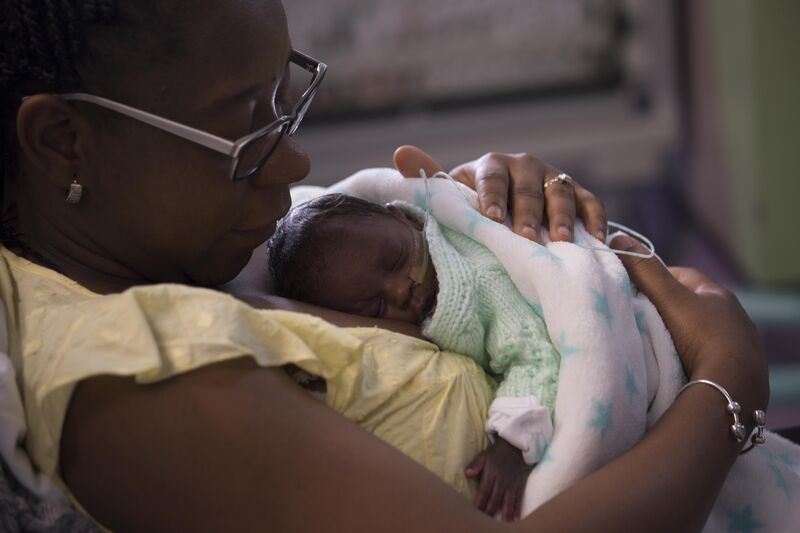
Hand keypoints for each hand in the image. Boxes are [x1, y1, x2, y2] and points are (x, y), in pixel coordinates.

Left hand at [393, 145, 606, 243]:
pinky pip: (590, 202)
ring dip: (560, 217)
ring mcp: (552, 178)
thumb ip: (430, 179)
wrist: (505, 207)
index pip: (491, 177)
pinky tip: (593, 239)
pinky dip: (594, 218)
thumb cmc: (474, 206)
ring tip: (557, 243)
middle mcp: (524, 166)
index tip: (492, 219)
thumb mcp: (452, 194)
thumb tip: (400, 153)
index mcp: (491, 165)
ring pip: (560, 192)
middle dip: (527, 212)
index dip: (492, 196)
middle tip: (525, 238)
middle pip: (528, 187)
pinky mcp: (577, 193)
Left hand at [464, 436, 530, 521]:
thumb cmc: (497, 452)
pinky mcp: (520, 485)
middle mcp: (502, 481)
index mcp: (491, 474)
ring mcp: (512, 484)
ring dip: (505, 513)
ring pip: (508, 501)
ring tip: (503, 522)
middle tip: (486, 521)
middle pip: (495, 498)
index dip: (480, 502)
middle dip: (490, 510)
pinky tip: (516, 518)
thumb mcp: (484, 455)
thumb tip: (467, 474)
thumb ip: (476, 465)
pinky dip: (518, 509)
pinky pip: (519, 498)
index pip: (484, 491)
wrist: (516, 446)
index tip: (476, 512)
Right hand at [610, 235, 768, 412]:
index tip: (631, 288)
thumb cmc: (702, 335)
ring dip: (676, 333)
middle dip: (663, 307)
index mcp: (717, 294)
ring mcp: (734, 343)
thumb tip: (617, 237)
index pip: (680, 275)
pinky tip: (673, 362)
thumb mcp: (669, 299)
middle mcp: (730, 315)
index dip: (653, 278)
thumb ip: (643, 269)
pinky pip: (703, 354)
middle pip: (688, 304)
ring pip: (696, 330)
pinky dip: (688, 354)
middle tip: (637, 316)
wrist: (732, 387)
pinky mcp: (733, 369)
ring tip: (652, 342)